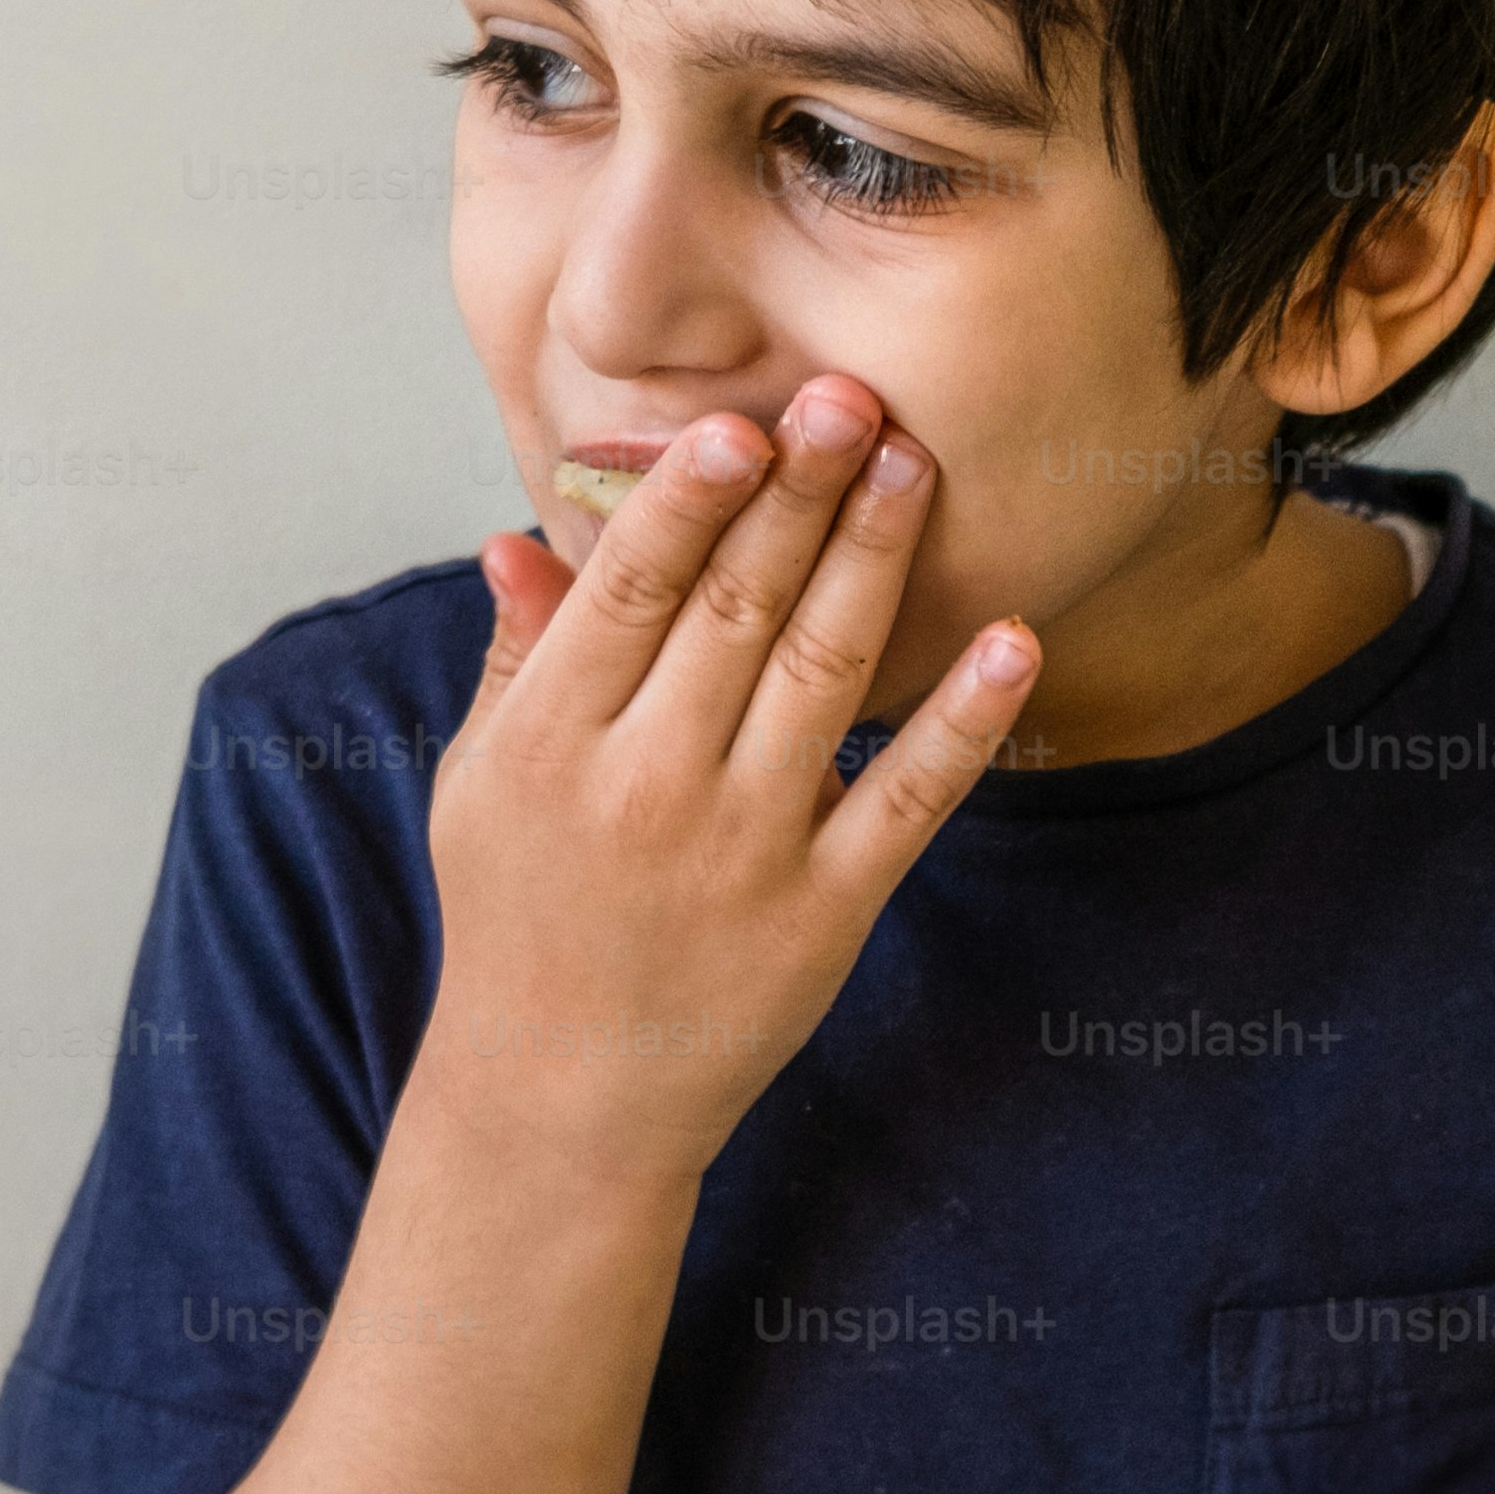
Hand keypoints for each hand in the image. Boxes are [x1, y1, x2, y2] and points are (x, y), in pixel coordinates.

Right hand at [420, 375, 1032, 1187]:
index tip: (745, 419)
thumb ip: (517, 659)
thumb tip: (520, 534)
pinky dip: (965, 720)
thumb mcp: (481, 786)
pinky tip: (1013, 641)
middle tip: (857, 396)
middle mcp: (647, 785)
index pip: (634, 588)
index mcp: (552, 741)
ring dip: (878, 561)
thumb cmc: (519, 922)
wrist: (564, 1097)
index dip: (692, 494)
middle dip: (803, 493)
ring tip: (917, 465)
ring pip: (824, 674)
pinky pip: (909, 797)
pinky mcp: (825, 911)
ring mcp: (743, 849)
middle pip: (738, 607)